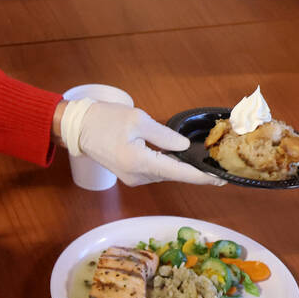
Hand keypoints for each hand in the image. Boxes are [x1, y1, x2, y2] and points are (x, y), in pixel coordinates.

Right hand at [61, 99, 225, 186]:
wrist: (76, 127)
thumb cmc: (104, 118)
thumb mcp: (137, 119)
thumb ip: (163, 135)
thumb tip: (184, 147)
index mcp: (140, 162)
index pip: (179, 173)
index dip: (203, 176)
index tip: (222, 179)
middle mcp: (137, 176)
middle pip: (173, 175)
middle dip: (193, 170)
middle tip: (213, 163)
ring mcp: (132, 178)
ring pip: (164, 174)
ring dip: (178, 167)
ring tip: (197, 158)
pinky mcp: (129, 175)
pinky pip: (154, 172)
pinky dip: (165, 165)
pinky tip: (175, 157)